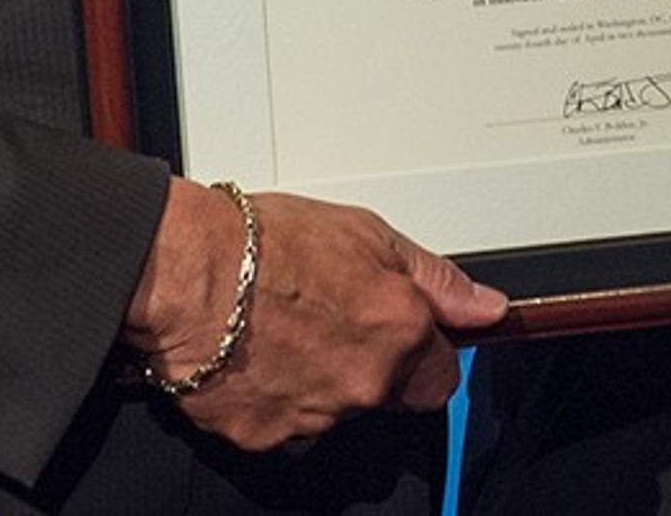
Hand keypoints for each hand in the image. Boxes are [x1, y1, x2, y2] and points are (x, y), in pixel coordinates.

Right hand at [124, 179, 508, 452]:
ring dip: (318, 380)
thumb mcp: (368, 234)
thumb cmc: (265, 243)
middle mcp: (364, 384)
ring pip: (333, 411)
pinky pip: (280, 426)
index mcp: (398, 333)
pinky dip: (271, 398)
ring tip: (279, 329)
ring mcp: (313, 417)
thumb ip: (435, 280)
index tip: (399, 333)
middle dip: (367, 365)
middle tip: (325, 319)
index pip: (441, 376)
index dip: (420, 352)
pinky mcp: (262, 437)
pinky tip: (253, 356)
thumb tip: (486, 308)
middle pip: (386, 394)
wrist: (184, 272)